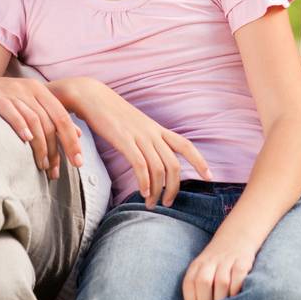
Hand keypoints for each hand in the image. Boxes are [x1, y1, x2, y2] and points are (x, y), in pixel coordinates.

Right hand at [0, 75, 82, 179]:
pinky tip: (26, 142)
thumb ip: (49, 116)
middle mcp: (28, 89)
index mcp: (39, 90)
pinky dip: (21, 127)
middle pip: (52, 121)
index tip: (78, 163)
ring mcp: (12, 92)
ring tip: (41, 166)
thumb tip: (78, 134)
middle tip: (57, 171)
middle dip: (58, 149)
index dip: (72, 141)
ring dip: (41, 147)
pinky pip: (13, 113)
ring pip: (35, 121)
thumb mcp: (25, 104)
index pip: (62, 117)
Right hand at [53, 78, 210, 206]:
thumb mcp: (134, 124)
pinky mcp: (123, 139)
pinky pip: (139, 164)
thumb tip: (149, 157)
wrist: (91, 95)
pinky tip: (142, 192)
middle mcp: (151, 132)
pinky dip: (144, 181)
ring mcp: (138, 135)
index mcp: (156, 129)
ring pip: (158, 168)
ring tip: (151, 204)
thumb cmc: (110, 112)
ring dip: (157, 190)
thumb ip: (144, 139)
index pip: (185, 145)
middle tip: (167, 203)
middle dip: (174, 188)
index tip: (209, 177)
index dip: (199, 161)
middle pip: (173, 164)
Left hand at [182, 228, 257, 299]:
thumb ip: (199, 290)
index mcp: (197, 265)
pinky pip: (239, 277)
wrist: (238, 235)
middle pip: (203, 282)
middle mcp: (210, 262)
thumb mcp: (204, 270)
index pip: (189, 284)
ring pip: (221, 282)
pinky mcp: (243, 262)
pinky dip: (237, 291)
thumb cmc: (218, 262)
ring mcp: (227, 261)